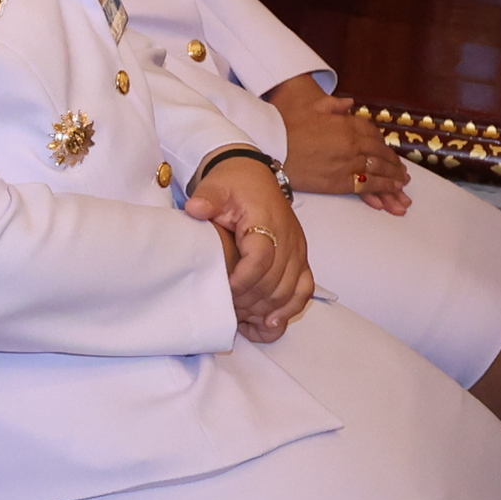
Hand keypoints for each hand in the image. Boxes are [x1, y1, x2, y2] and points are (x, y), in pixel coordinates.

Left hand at [186, 156, 312, 340]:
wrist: (253, 175)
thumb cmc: (233, 183)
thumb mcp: (215, 186)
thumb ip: (206, 199)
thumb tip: (196, 209)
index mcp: (266, 222)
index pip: (261, 259)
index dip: (243, 280)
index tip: (224, 291)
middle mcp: (288, 239)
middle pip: (276, 281)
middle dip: (251, 301)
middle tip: (227, 311)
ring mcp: (298, 251)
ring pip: (291, 291)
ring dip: (267, 309)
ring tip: (243, 320)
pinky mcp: (300, 259)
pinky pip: (304, 289)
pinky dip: (290, 309)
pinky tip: (270, 324)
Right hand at [268, 77, 408, 210]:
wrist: (270, 147)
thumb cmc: (285, 125)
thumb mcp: (310, 108)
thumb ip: (332, 105)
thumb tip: (348, 103)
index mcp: (346, 124)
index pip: (373, 134)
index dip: (383, 144)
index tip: (388, 150)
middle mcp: (351, 143)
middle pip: (380, 153)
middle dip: (393, 163)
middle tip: (401, 171)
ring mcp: (347, 163)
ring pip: (378, 170)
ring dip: (393, 177)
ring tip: (401, 184)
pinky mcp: (339, 182)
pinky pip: (368, 185)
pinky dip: (382, 189)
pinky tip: (391, 193)